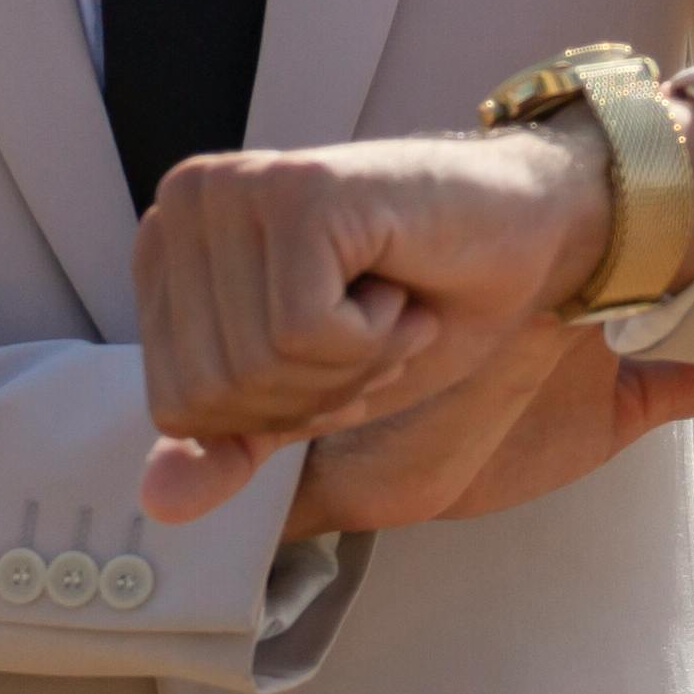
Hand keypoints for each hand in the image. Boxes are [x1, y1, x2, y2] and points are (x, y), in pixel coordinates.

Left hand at [129, 16, 693, 525]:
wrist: (536, 237)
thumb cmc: (425, 306)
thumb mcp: (314, 397)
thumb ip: (233, 444)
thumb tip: (156, 504)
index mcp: (168, 250)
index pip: (179, 408)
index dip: (277, 417)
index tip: (342, 351)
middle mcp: (183, 204)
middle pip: (214, 395)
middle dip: (318, 395)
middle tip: (377, 328)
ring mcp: (233, 189)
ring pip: (257, 368)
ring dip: (355, 364)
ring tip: (391, 302)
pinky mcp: (294, 190)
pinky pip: (305, 335)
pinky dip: (376, 338)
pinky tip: (403, 283)